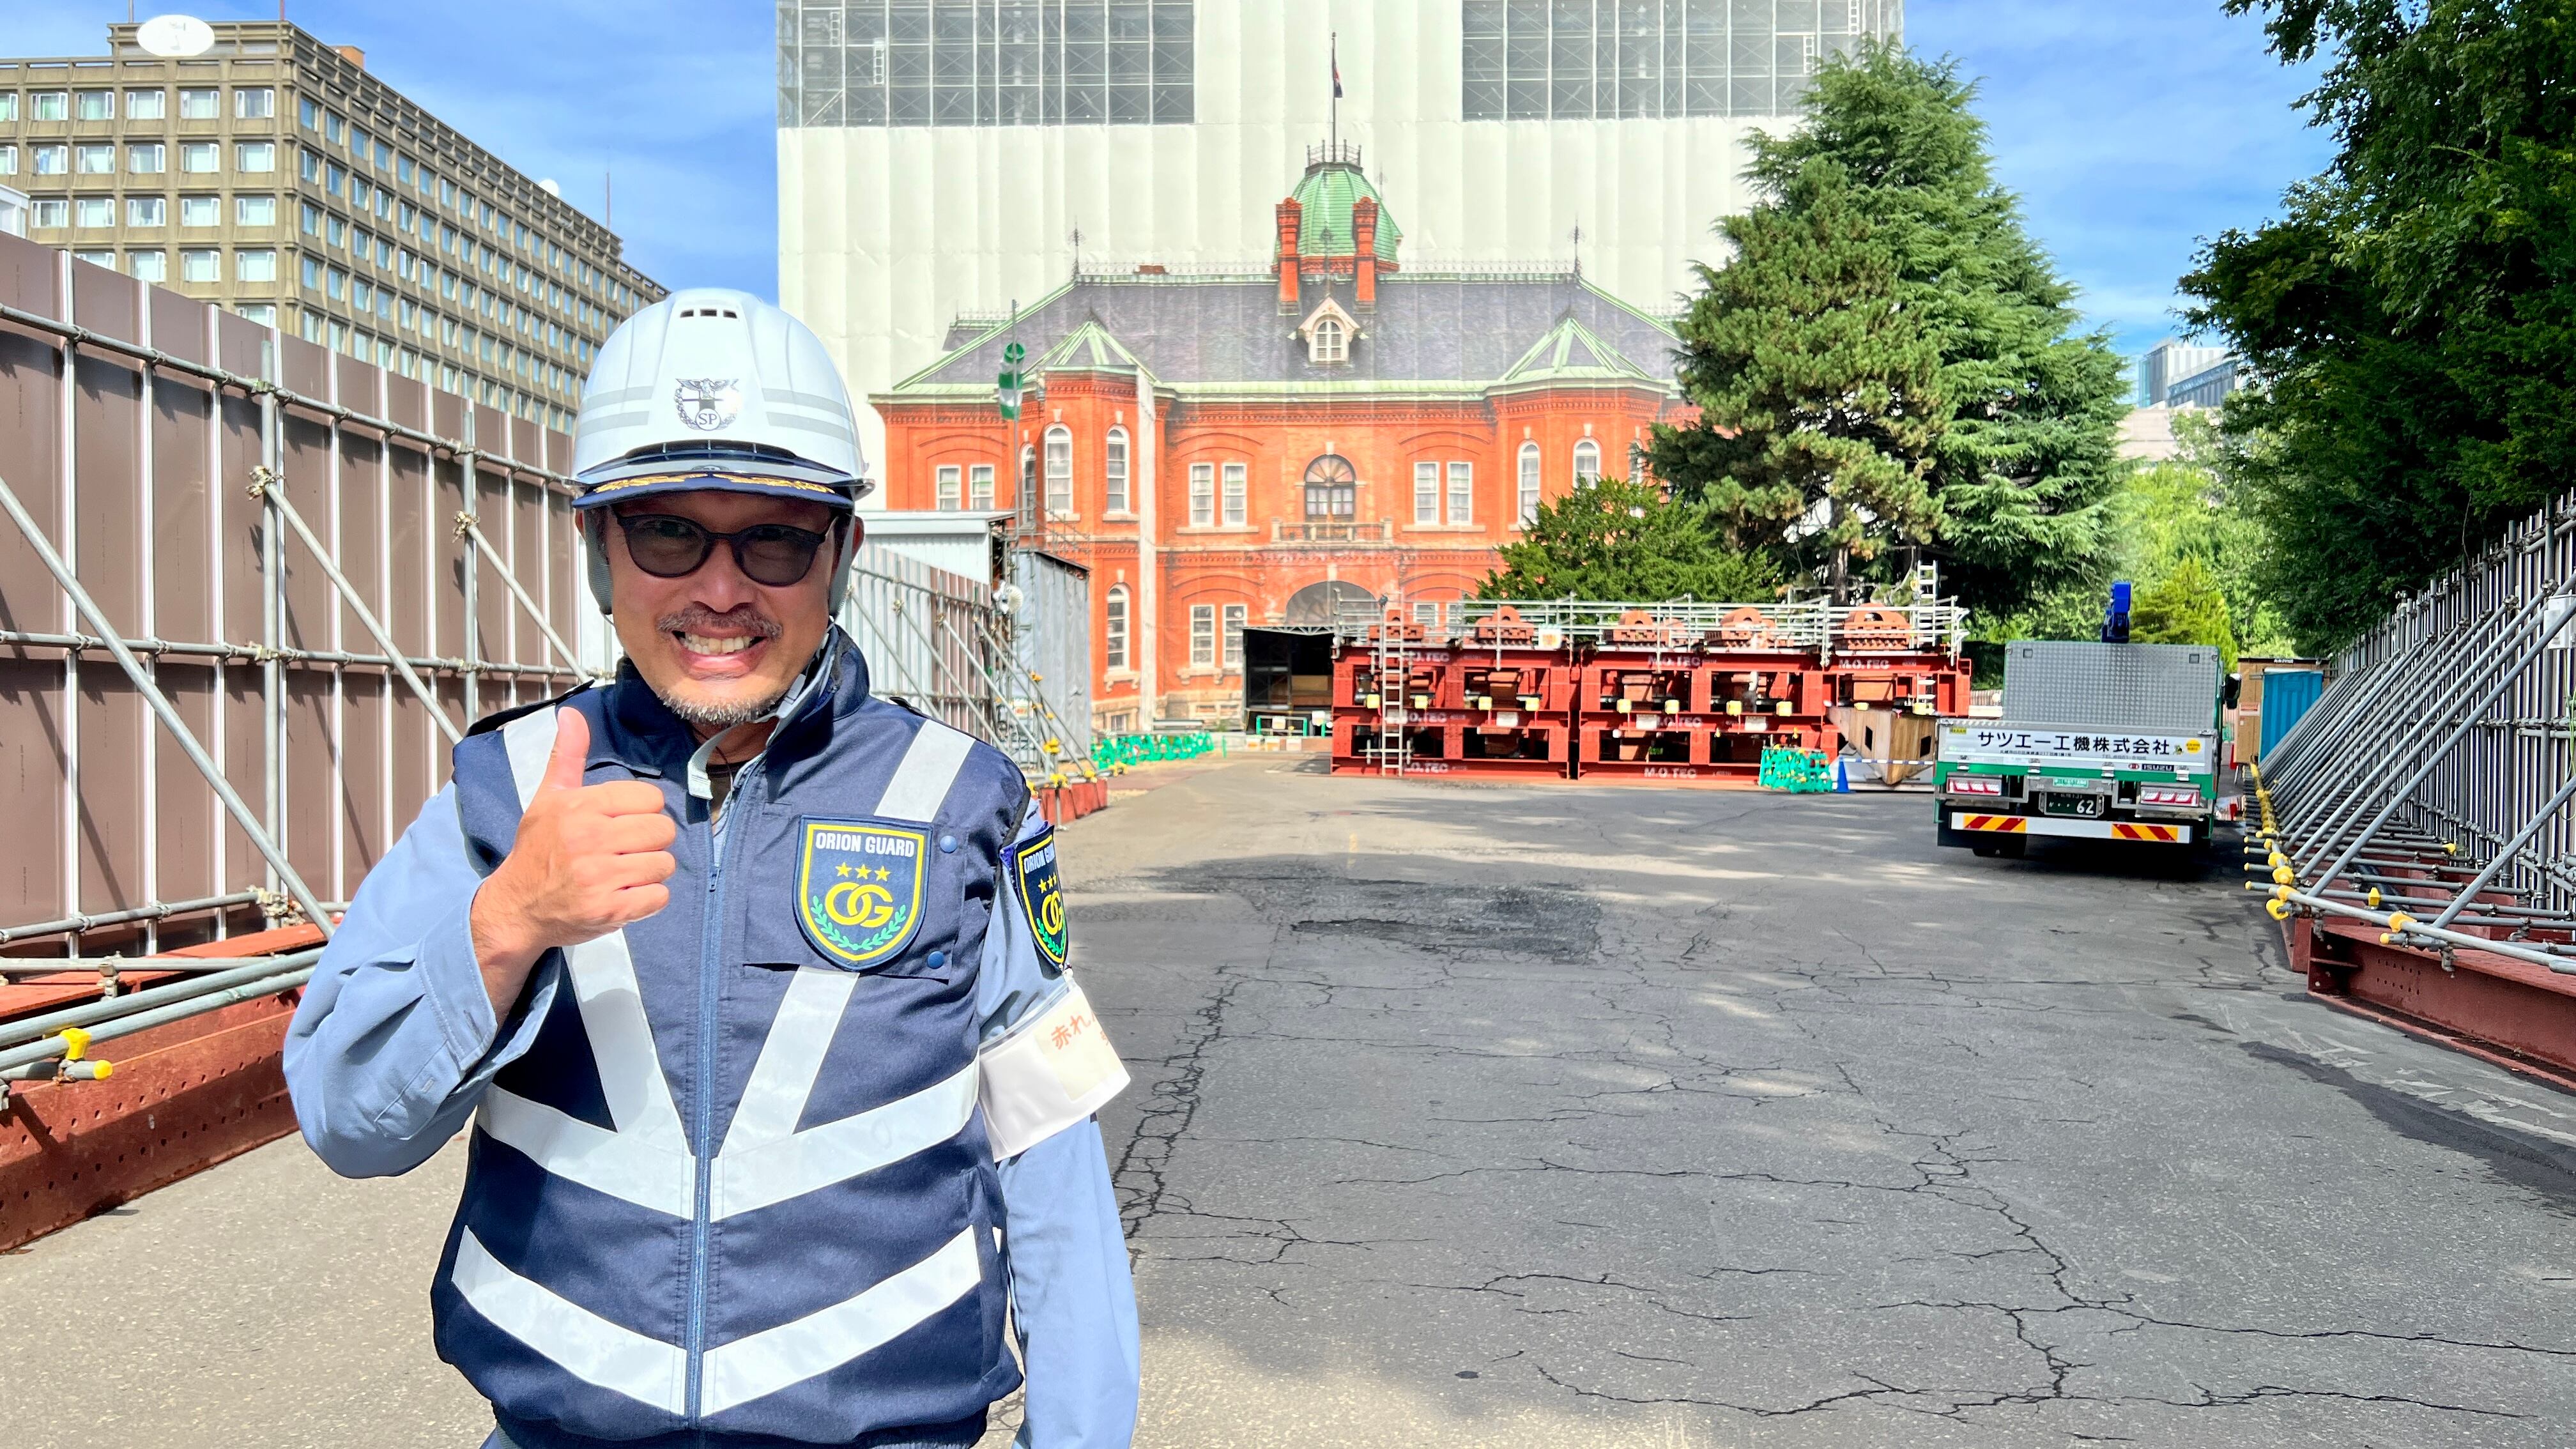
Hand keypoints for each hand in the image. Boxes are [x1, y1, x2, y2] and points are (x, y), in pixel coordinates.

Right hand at [469, 708, 676, 1002]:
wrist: (515, 908)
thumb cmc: (537, 850)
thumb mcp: (547, 799)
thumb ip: (567, 757)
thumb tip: (571, 713)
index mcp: (580, 808)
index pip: (650, 799)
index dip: (643, 812)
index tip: (622, 823)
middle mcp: (590, 840)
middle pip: (662, 830)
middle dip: (650, 842)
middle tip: (625, 851)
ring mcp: (600, 878)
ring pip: (664, 864)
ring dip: (650, 872)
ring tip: (623, 874)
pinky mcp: (609, 911)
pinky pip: (659, 897)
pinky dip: (648, 899)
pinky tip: (625, 895)